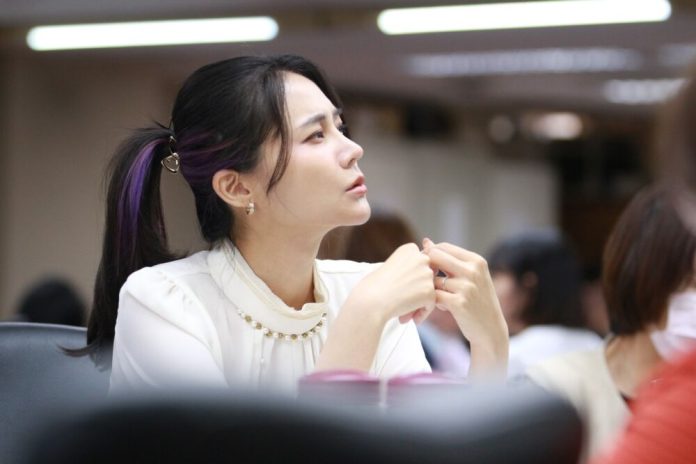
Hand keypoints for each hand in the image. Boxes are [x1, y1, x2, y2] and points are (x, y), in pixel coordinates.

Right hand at [347, 243, 435, 325]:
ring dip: (418, 303)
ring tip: (403, 314)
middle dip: (416, 291)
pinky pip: (431, 304)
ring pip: (429, 291)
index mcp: (410, 249)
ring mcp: (426, 274)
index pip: (420, 265)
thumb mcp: (391, 268)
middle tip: (401, 302)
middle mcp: (421, 258)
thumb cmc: (374, 286)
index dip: (410, 279)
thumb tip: (425, 276)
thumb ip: (408, 268)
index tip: (397, 288)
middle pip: (426, 277)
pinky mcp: (429, 290)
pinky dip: (422, 313)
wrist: (369, 301)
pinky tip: (409, 318)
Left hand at [422, 238, 508, 377]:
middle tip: (423, 281)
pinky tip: (442, 307)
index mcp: (476, 260)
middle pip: (435, 258)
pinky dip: (433, 302)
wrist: (491, 329)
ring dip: (430, 289)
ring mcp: (466, 287)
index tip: (427, 268)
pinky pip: (433, 297)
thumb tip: (426, 241)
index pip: (443, 247)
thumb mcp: (470, 276)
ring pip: (432, 280)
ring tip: (439, 298)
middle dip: (426, 269)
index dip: (430, 256)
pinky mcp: (459, 303)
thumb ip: (449, 260)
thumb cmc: (477, 300)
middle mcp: (473, 271)